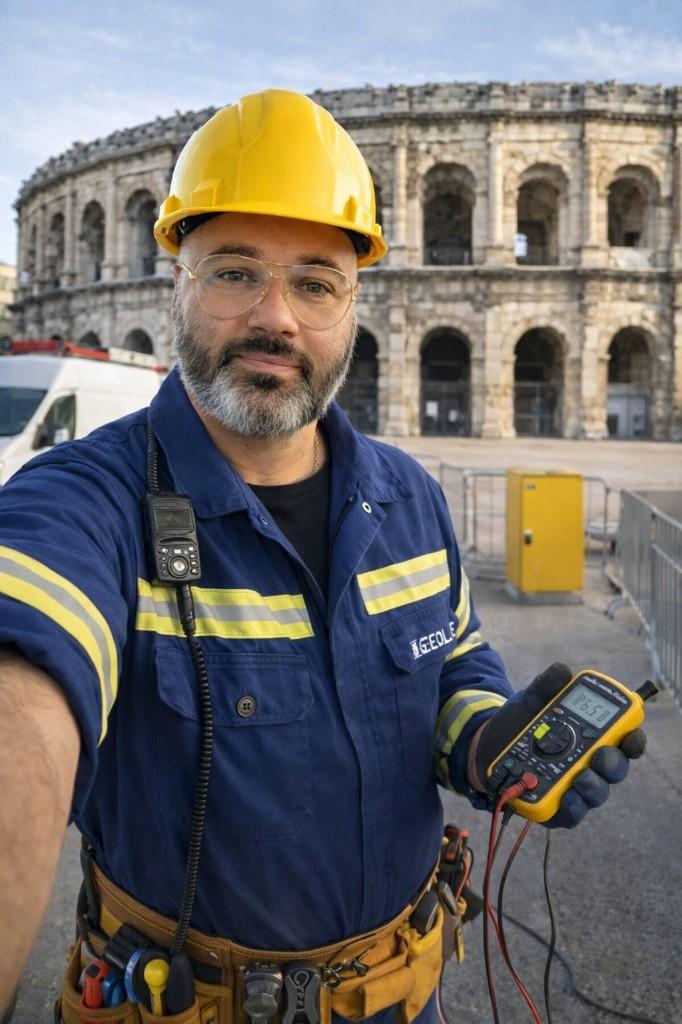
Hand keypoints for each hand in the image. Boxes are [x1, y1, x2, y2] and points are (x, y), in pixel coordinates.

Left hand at [472, 663, 646, 828]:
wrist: (486, 746)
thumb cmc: (518, 722)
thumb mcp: (531, 700)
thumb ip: (547, 686)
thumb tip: (563, 671)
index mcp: (593, 738)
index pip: (624, 741)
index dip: (633, 739)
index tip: (631, 734)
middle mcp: (590, 765)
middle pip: (615, 769)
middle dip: (612, 763)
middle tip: (601, 756)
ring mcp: (576, 788)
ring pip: (597, 792)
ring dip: (593, 786)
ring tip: (582, 777)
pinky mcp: (558, 808)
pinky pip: (572, 813)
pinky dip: (572, 807)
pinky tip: (567, 797)